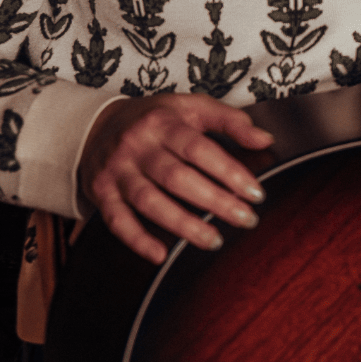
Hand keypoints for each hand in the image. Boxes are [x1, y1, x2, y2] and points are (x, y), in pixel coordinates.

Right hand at [78, 94, 273, 262]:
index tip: (255, 193)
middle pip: (177, 178)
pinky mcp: (101, 193)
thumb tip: (264, 140)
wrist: (96, 125)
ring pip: (149, 201)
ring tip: (214, 240)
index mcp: (162, 123)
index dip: (229, 172)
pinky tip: (160, 254)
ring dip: (183, 225)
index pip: (200, 149)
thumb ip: (230, 120)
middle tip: (245, 219)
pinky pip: (117, 220)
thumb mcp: (191, 107)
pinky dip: (137, 240)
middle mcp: (137, 146)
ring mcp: (117, 171)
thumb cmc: (154, 119)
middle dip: (215, 202)